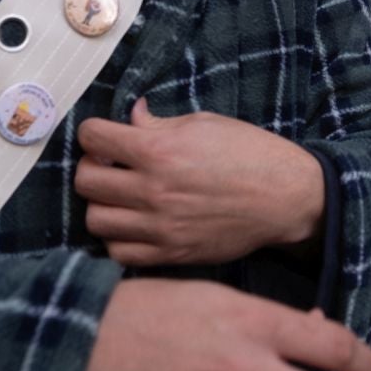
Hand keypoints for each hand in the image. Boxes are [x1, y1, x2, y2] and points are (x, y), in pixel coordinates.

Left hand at [77, 99, 323, 265]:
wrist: (285, 198)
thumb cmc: (250, 154)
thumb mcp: (204, 124)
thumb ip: (158, 124)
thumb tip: (131, 116)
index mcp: (159, 152)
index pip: (93, 137)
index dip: (93, 132)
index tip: (102, 135)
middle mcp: (152, 191)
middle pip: (85, 181)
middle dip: (92, 166)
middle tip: (110, 164)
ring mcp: (159, 228)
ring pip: (95, 220)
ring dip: (102, 203)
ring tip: (120, 195)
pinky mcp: (171, 254)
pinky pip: (119, 253)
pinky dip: (117, 238)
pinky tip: (132, 223)